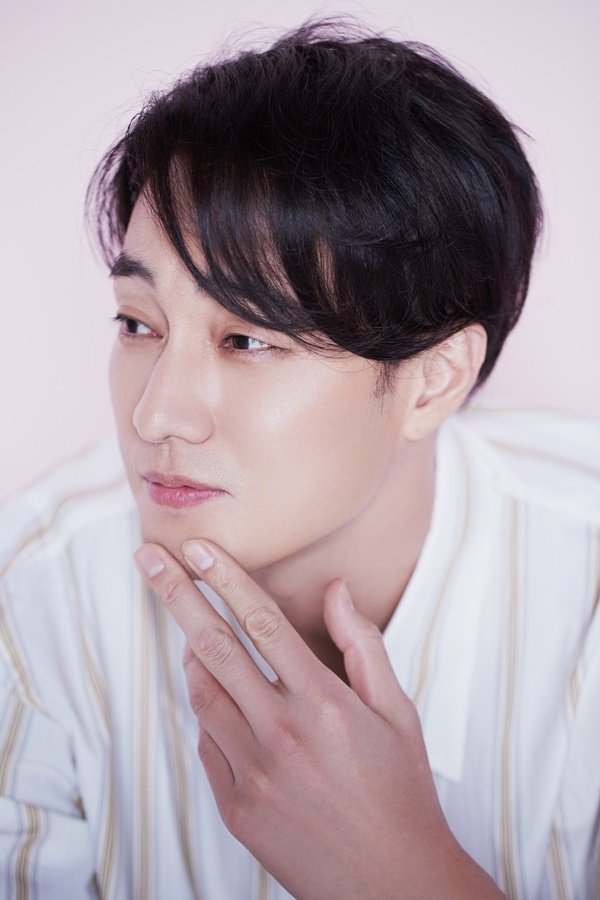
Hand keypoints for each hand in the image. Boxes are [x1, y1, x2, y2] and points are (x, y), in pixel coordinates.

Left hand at [135, 540, 503, 899]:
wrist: (391, 883)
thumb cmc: (401, 791)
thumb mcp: (397, 712)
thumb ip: (361, 644)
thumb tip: (336, 590)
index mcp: (324, 704)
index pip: (262, 623)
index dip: (227, 578)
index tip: (199, 548)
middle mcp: (281, 734)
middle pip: (216, 648)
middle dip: (178, 596)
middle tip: (149, 558)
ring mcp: (253, 774)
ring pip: (203, 694)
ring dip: (190, 653)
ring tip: (189, 626)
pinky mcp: (236, 808)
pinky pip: (207, 744)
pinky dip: (207, 710)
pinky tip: (218, 697)